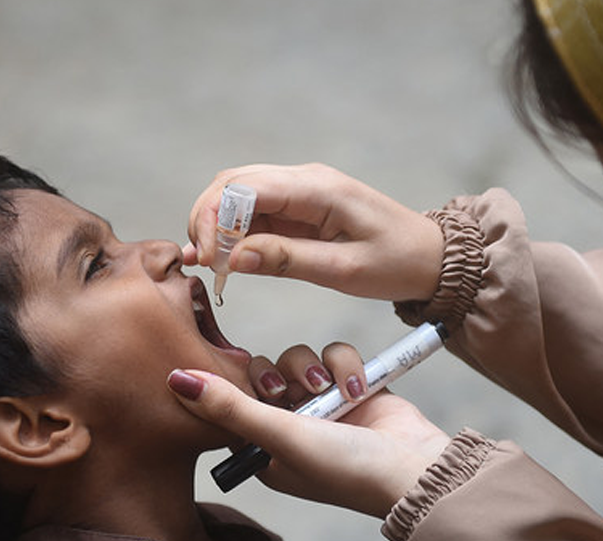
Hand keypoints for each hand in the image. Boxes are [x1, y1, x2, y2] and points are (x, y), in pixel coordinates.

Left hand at [167, 343, 449, 517]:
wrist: (415, 470)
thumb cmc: (342, 467)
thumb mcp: (278, 436)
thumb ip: (227, 407)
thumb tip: (173, 380)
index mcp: (262, 448)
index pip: (229, 404)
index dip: (231, 386)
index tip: (244, 384)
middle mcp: (288, 425)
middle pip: (262, 373)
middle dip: (277, 375)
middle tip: (288, 392)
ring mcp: (321, 405)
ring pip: (296, 358)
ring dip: (313, 368)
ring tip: (332, 391)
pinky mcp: (350, 386)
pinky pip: (333, 355)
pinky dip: (345, 365)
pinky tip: (358, 387)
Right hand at [185, 163, 443, 301]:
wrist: (430, 257)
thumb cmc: (396, 263)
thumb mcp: (343, 270)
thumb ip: (287, 260)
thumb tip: (234, 258)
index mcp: (317, 188)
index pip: (245, 188)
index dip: (215, 219)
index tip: (207, 258)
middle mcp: (303, 179)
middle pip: (232, 183)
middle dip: (207, 219)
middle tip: (202, 261)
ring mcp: (299, 190)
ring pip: (236, 194)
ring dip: (216, 225)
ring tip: (210, 262)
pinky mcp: (298, 206)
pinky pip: (253, 211)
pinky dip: (233, 232)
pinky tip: (228, 257)